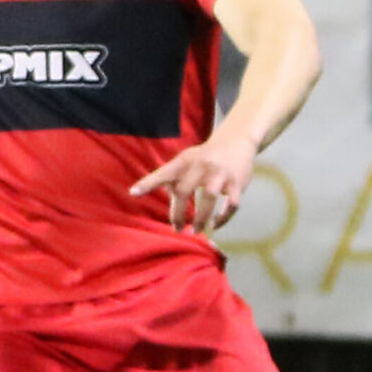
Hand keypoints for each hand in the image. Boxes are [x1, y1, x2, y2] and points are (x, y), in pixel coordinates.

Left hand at [131, 133, 257, 235]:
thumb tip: (152, 199)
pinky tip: (215, 225)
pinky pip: (231, 205)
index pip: (164, 172)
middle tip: (177, 228)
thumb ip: (169, 178)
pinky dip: (223, 218)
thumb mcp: (185, 160)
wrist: (236, 141)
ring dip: (201, 218)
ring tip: (196, 231)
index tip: (133, 193)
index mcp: (185, 161)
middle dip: (178, 213)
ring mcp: (220, 174)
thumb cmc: (203, 157)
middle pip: (184, 190)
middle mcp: (201, 166)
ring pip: (208, 198)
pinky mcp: (238, 183)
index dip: (148, 183)